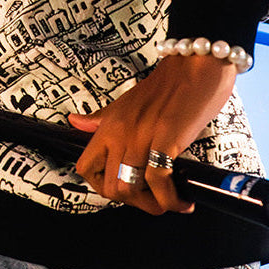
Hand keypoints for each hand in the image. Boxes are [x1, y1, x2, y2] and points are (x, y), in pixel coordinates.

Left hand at [68, 53, 237, 215]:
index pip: (85, 168)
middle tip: (151, 200)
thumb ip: (101, 119)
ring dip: (152, 205)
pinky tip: (182, 201)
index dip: (101, 187)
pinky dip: (171, 200)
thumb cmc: (166, 84)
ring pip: (130, 189)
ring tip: (168, 202)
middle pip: (109, 187)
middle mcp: (120, 133)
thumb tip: (75, 121)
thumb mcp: (124, 102)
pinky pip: (159, 182)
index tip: (123, 191)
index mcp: (108, 126)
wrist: (194, 64)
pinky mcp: (166, 139)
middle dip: (132, 202)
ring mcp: (141, 136)